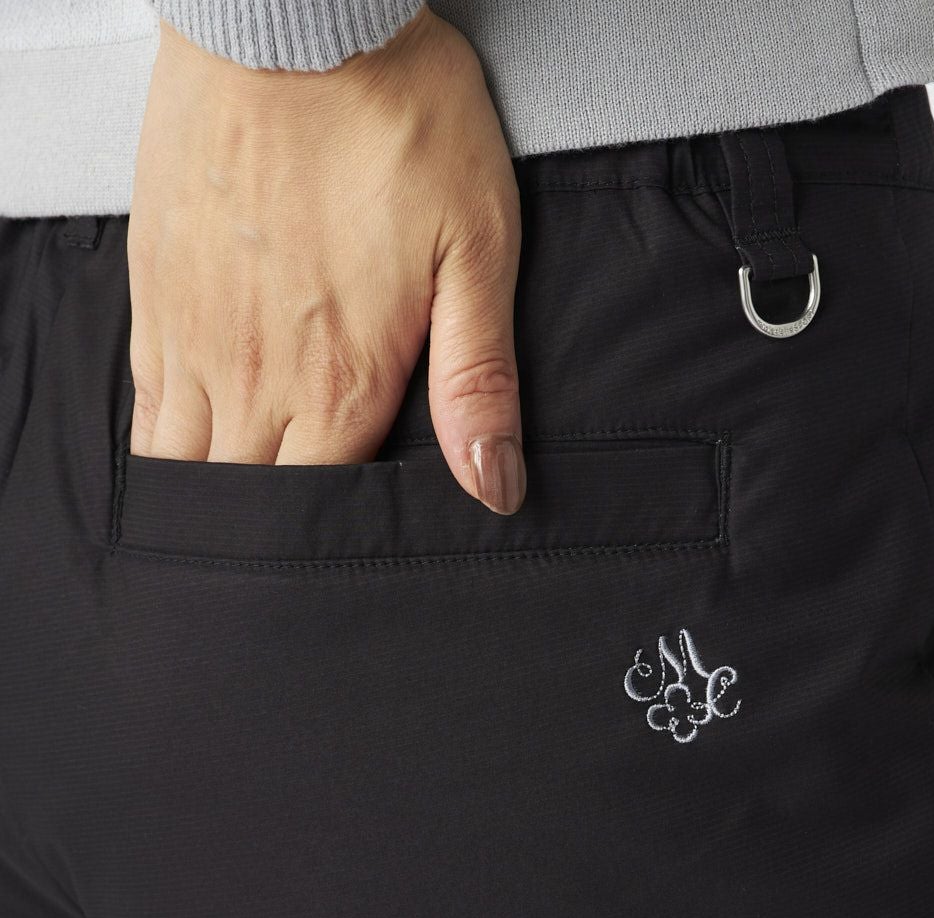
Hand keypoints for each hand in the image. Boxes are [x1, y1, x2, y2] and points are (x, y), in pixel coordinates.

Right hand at [127, 5, 525, 513]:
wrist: (291, 20)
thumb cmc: (396, 122)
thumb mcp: (476, 250)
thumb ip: (478, 378)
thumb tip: (495, 485)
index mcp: (340, 381)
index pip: (320, 509)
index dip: (330, 541)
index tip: (341, 555)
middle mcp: (257, 376)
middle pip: (244, 500)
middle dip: (265, 534)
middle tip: (286, 546)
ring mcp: (194, 337)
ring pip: (180, 464)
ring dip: (207, 496)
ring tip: (232, 513)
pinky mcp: (154, 293)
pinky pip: (144, 403)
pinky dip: (163, 439)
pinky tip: (190, 441)